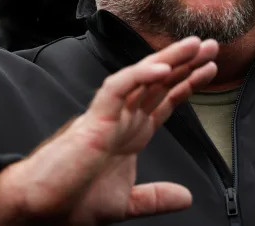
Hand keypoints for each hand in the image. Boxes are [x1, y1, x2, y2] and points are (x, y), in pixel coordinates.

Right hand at [0, 36, 218, 224]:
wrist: (42, 211)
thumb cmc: (73, 201)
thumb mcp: (125, 202)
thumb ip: (154, 197)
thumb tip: (185, 197)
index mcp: (130, 134)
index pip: (164, 100)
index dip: (187, 83)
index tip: (210, 69)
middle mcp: (122, 119)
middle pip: (158, 82)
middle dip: (185, 63)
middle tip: (212, 44)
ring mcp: (109, 115)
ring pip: (141, 77)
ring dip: (169, 59)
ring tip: (195, 45)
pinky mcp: (94, 119)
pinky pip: (118, 88)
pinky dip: (140, 76)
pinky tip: (164, 68)